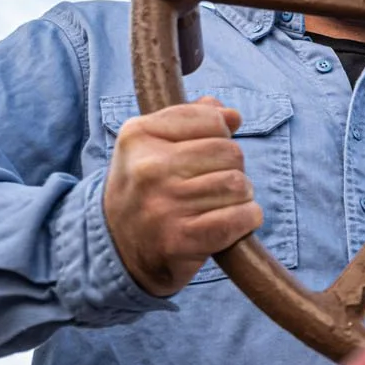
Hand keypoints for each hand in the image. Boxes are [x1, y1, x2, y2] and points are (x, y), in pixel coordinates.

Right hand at [103, 97, 261, 296]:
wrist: (118, 249)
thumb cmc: (145, 190)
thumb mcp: (152, 146)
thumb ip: (191, 121)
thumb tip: (231, 115)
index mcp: (138, 135)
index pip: (212, 119)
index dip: (219, 136)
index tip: (202, 155)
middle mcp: (148, 168)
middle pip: (231, 152)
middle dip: (232, 168)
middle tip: (212, 185)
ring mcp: (164, 205)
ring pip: (238, 185)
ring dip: (240, 197)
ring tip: (218, 204)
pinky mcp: (181, 239)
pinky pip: (240, 217)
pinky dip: (246, 219)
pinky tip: (231, 223)